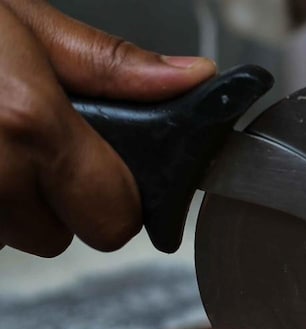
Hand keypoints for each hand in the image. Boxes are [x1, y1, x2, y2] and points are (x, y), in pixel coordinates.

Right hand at [0, 0, 214, 256]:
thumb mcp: (20, 19)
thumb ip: (110, 62)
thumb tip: (192, 79)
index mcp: (30, 123)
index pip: (117, 217)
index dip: (120, 197)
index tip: (108, 168)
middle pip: (69, 236)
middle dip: (67, 201)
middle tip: (41, 146)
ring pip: (24, 233)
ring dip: (19, 199)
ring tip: (0, 141)